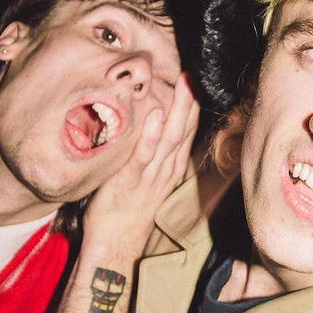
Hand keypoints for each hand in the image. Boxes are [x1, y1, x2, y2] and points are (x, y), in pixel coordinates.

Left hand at [84, 72, 198, 256]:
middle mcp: (166, 167)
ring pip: (169, 137)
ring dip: (177, 109)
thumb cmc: (126, 207)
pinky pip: (143, 156)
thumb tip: (148, 123)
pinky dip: (150, 135)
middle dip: (190, 99)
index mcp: (170, 165)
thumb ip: (151, 151)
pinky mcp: (131, 181)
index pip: (186, 129)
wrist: (116, 241)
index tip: (196, 78)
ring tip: (183, 84)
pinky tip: (153, 115)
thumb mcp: (146, 176)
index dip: (192, 103)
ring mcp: (151, 175)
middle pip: (183, 128)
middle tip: (195, 72)